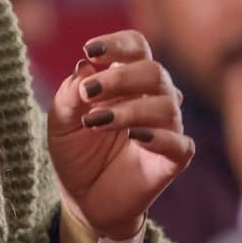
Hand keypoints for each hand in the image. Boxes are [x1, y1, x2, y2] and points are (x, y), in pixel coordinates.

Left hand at [49, 31, 193, 242]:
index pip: (137, 47)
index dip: (119, 44)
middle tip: (88, 93)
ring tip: (96, 121)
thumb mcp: (61, 120)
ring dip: (129, 109)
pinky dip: (159, 137)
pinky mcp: (173, 160)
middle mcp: (151, 98)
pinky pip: (180, 143)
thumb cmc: (75, 150)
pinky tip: (134, 137)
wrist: (83, 198)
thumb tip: (86, 66)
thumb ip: (70, 93)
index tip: (91, 51)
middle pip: (154, 71)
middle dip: (120, 77)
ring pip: (166, 105)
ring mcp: (165, 129)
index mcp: (126, 81)